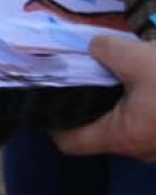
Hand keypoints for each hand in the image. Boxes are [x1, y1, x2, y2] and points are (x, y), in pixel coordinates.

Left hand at [55, 33, 155, 161]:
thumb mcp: (141, 59)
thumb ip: (108, 51)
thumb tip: (94, 46)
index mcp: (123, 135)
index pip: (69, 142)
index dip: (52, 121)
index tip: (49, 92)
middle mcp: (140, 148)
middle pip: (99, 128)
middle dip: (91, 98)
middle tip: (83, 68)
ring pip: (129, 120)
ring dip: (122, 94)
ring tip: (117, 65)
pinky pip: (151, 116)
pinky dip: (145, 95)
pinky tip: (148, 70)